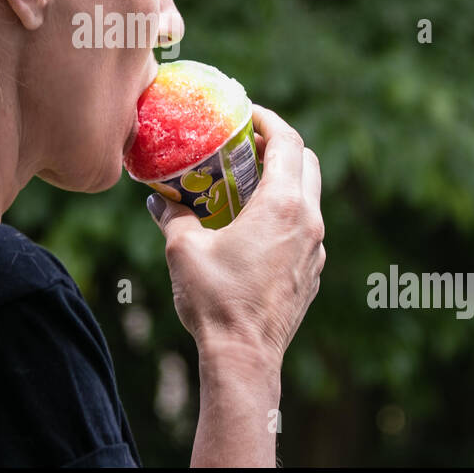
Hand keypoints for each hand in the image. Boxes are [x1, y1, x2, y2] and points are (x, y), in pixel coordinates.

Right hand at [147, 104, 325, 364]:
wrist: (245, 357)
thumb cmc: (216, 300)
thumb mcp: (183, 250)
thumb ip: (173, 217)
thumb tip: (158, 200)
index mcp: (283, 206)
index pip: (288, 141)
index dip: (268, 120)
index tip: (246, 114)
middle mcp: (308, 222)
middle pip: (306, 162)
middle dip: (280, 146)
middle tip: (247, 145)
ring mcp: (315, 249)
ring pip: (310, 197)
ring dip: (285, 181)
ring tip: (248, 184)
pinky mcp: (311, 273)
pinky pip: (306, 228)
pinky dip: (287, 213)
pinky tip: (255, 227)